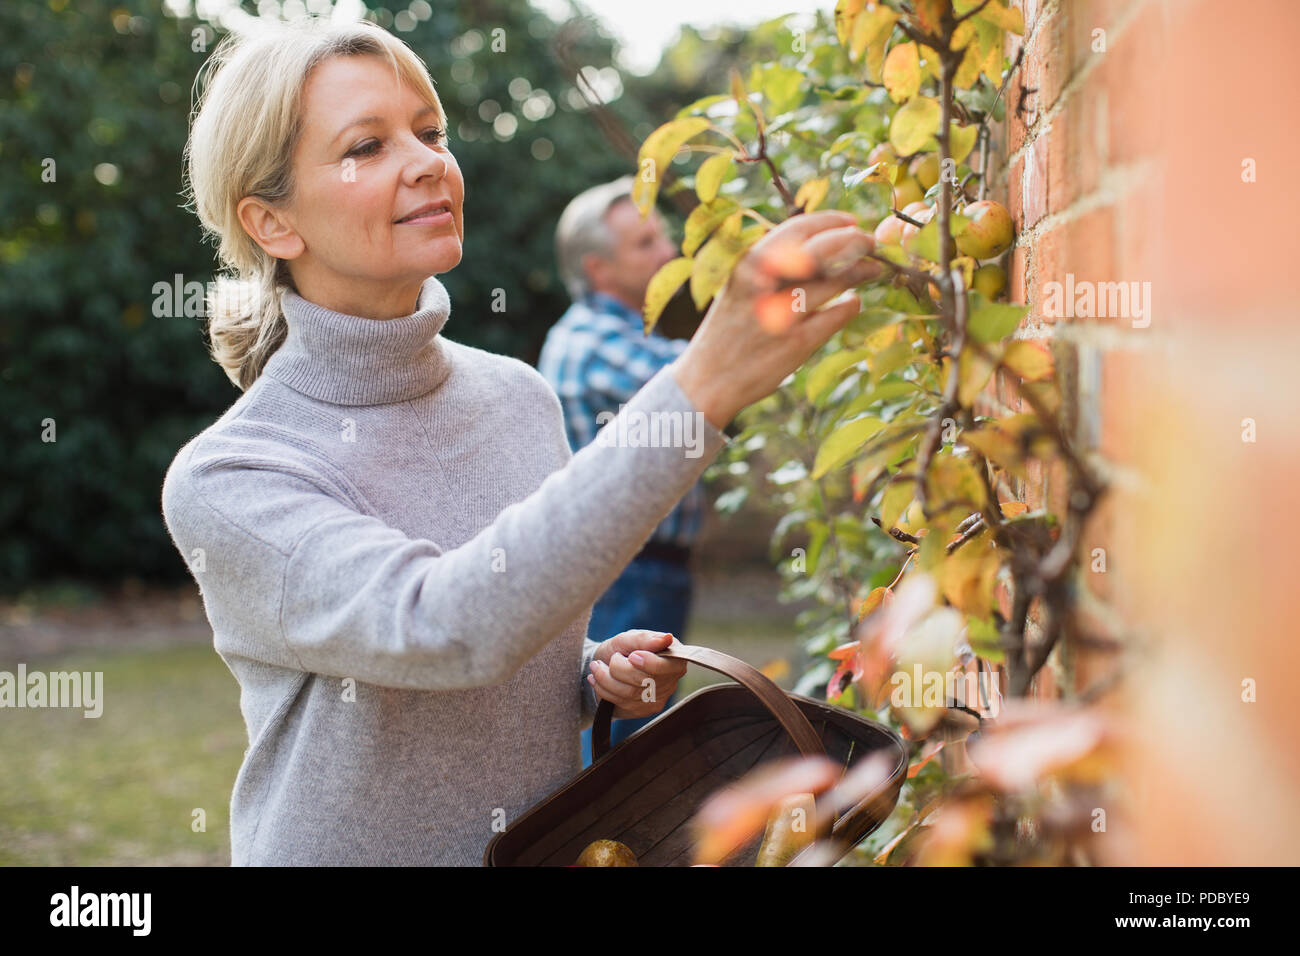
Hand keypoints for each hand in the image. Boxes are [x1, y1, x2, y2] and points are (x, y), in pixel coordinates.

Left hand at [588, 630, 688, 719]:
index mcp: (674, 658)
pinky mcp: (643, 710)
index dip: (650, 663)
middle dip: (619, 668)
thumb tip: (667, 638)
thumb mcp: (629, 637)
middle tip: (610, 657)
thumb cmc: (622, 648)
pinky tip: (598, 680)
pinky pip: (622, 703)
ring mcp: (659, 698)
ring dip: (606, 679)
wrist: (606, 664)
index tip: (632, 656)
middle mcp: (671, 680)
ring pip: (630, 693)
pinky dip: (604, 690)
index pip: (669, 667)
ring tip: (596, 667)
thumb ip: (645, 638)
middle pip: (646, 681)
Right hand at [670, 210, 882, 428]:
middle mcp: (766, 285)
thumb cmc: (728, 330)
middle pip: (824, 250)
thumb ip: (772, 266)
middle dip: (854, 241)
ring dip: (861, 272)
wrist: (707, 379)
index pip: (798, 229)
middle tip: (870, 242)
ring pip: (836, 282)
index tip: (850, 222)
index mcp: (750, 264)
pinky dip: (851, 305)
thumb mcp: (740, 287)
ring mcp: (783, 314)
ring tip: (872, 270)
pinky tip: (853, 303)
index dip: (831, 221)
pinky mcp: (797, 344)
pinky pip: (837, 316)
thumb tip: (820, 242)